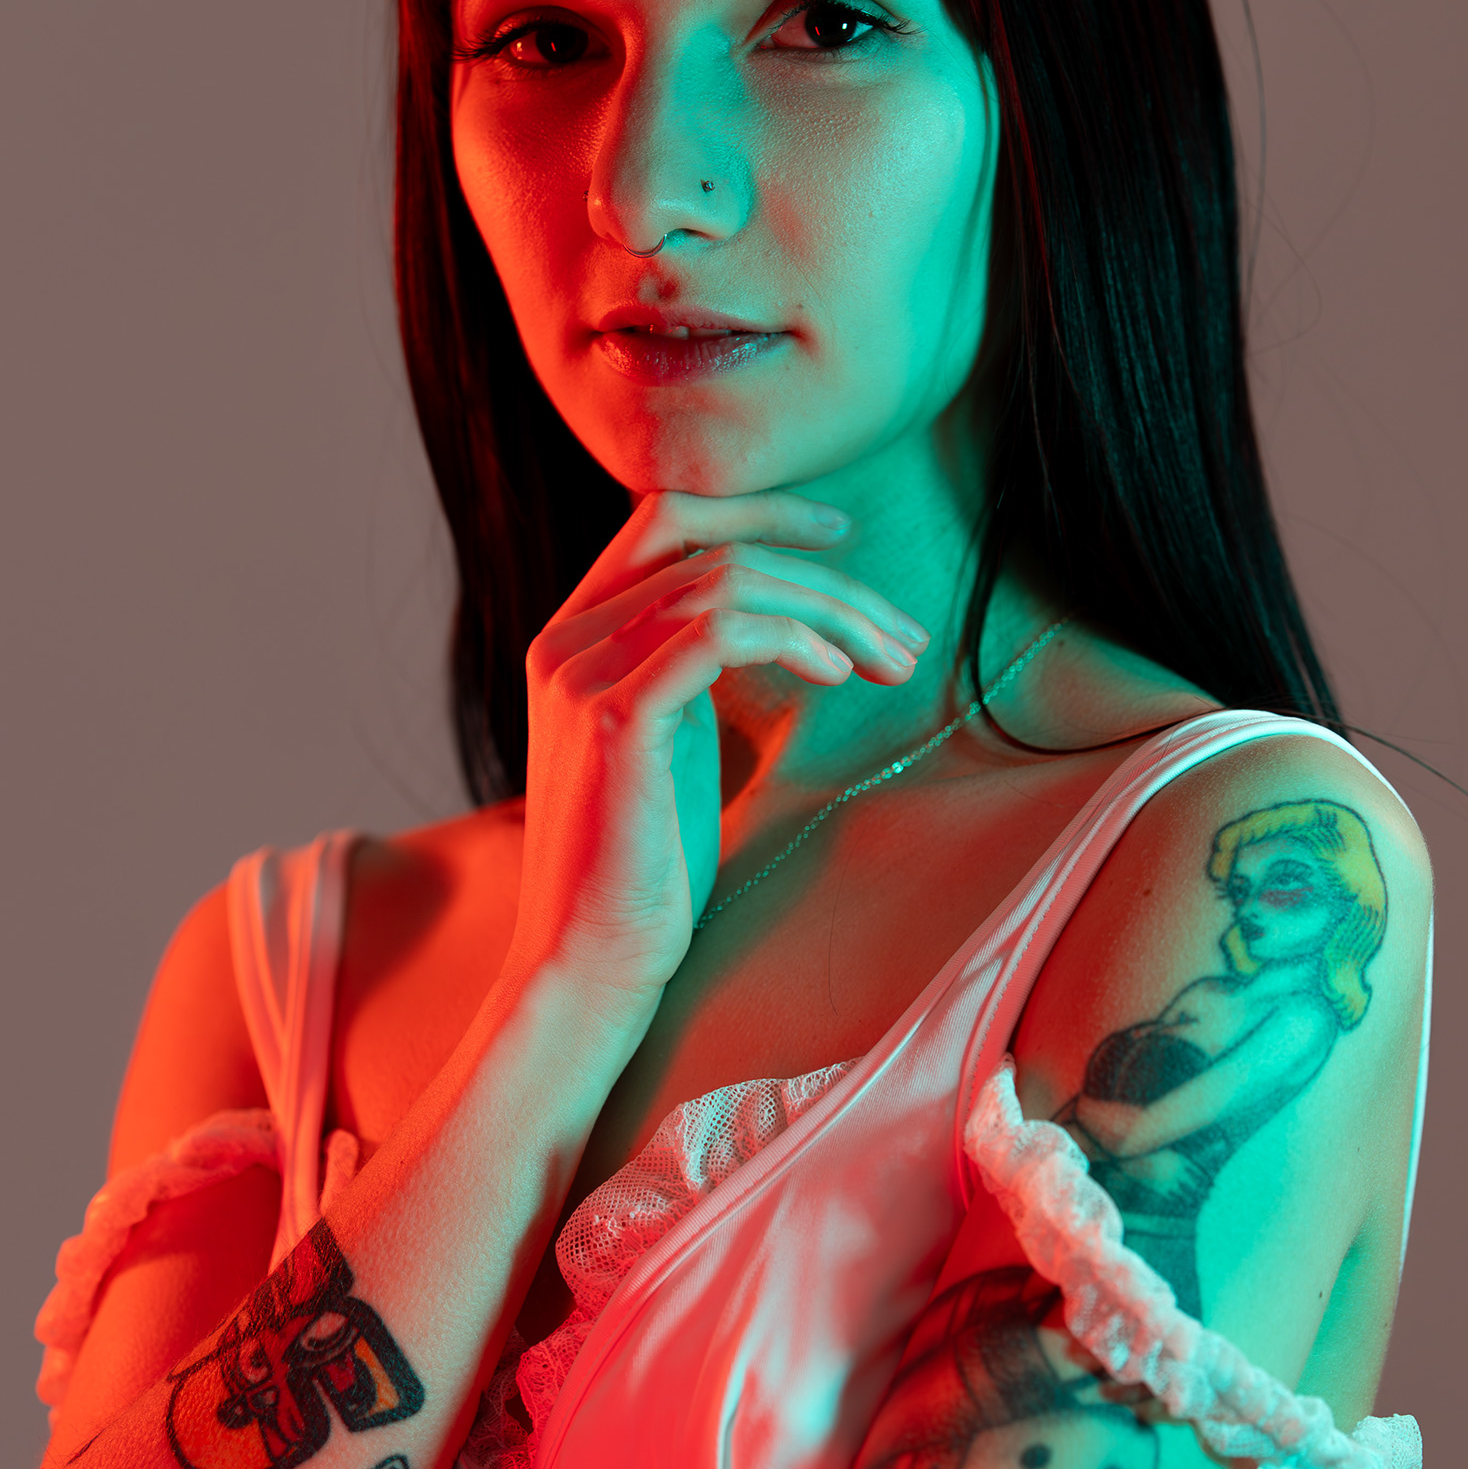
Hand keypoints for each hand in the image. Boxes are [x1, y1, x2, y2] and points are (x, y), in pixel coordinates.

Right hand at [507, 491, 926, 1010]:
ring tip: (891, 660)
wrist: (588, 960)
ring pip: (727, 582)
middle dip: (824, 577)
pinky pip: (716, 634)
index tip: (843, 532)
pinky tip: (838, 675)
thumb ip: (690, 668)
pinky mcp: (615, 721)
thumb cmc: (644, 866)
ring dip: (829, 612)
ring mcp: (584, 675)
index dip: (760, 508)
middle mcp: (567, 639)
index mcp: (575, 635)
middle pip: (712, 545)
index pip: (665, 518)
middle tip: (901, 631)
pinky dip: (791, 639)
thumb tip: (776, 621)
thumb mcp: (672, 741)